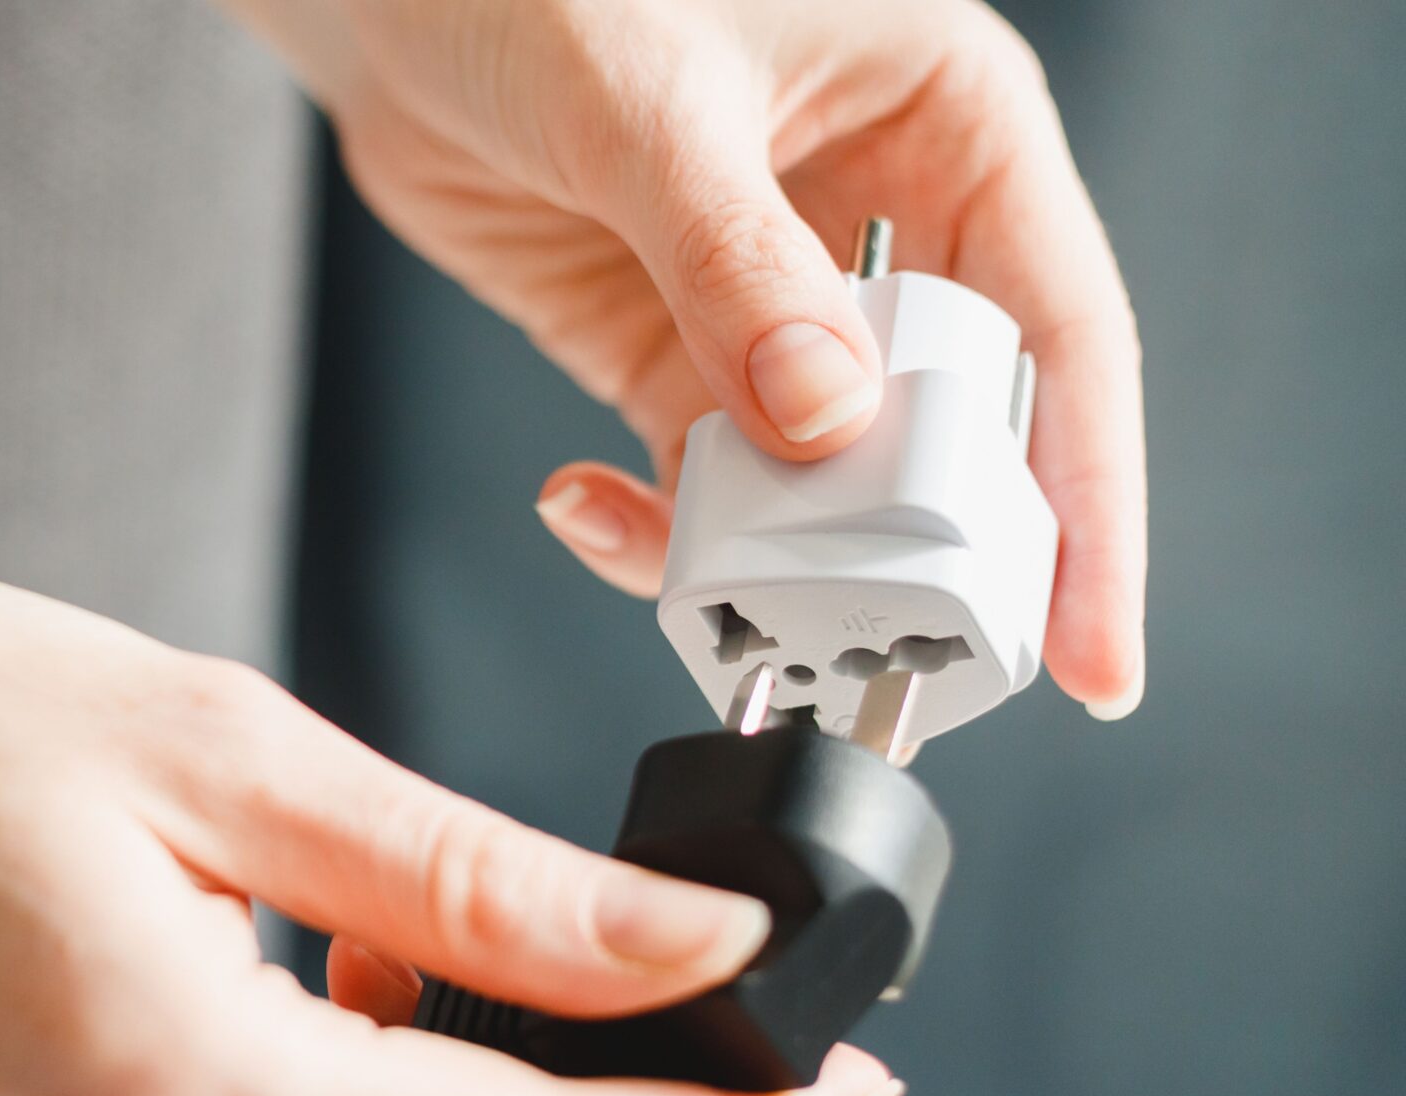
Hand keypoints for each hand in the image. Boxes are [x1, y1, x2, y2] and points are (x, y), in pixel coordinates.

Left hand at [230, 0, 1145, 717]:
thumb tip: (824, 419)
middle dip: (913, 546)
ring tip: (716, 593)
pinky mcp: (670, 356)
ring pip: (820, 480)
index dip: (1085, 497)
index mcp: (948, 126)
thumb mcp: (653, 105)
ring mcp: (771, 307)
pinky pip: (695, 482)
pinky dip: (654, 526)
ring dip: (772, 557)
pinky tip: (588, 505)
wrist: (388, 6)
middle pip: (949, 430)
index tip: (1089, 648)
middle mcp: (878, 225)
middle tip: (875, 641)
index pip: (1053, 330)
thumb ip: (734, 262)